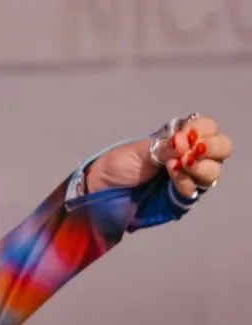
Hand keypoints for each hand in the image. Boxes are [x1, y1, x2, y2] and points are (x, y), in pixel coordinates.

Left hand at [85, 115, 233, 199]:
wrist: (103, 188)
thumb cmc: (119, 163)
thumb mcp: (139, 150)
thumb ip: (163, 147)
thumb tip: (184, 141)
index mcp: (180, 137)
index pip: (208, 127)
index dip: (202, 129)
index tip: (184, 135)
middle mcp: (190, 155)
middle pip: (222, 148)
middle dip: (212, 148)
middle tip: (191, 151)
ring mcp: (189, 176)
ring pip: (213, 171)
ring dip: (200, 166)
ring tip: (176, 164)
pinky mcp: (182, 197)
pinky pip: (195, 190)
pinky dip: (186, 182)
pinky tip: (172, 176)